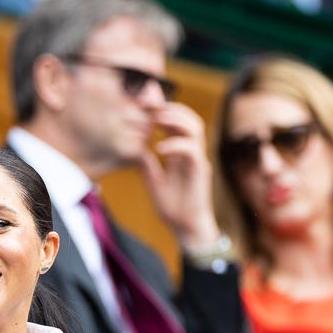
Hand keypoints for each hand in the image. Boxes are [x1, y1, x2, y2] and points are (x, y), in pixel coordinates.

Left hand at [138, 102, 219, 251]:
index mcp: (181, 152)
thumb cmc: (173, 206)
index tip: (142, 105)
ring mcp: (198, 160)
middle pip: (189, 118)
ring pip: (195, 128)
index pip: (177, 122)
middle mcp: (192, 152)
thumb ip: (146, 162)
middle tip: (148, 106)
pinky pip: (191, 151)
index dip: (163, 110)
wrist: (187, 228)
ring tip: (155, 120)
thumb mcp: (153, 180)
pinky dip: (175, 145)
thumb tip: (133, 147)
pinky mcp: (200, 171)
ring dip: (175, 119)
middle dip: (169, 108)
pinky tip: (158, 148)